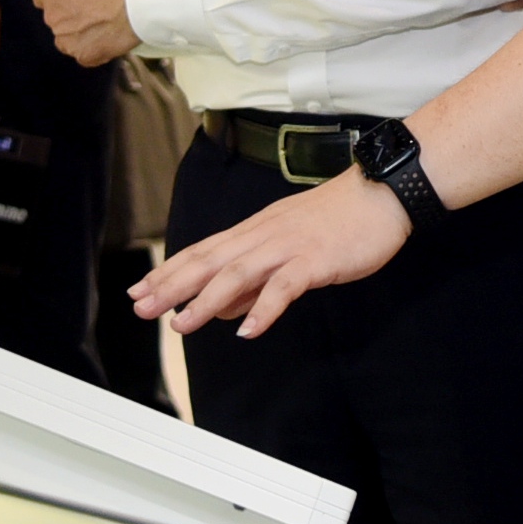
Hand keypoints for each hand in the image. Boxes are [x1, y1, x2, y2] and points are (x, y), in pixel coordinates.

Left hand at [35, 0, 139, 65]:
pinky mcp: (85, 55)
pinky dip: (94, 48)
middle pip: (57, 16)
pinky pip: (84, 54)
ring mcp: (67, 37)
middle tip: (98, 2)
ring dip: (81, 32)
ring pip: (68, 37)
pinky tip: (110, 36)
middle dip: (71, 12)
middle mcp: (51, 14)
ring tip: (105, 20)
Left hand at [127, 172, 412, 339]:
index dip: (169, 271)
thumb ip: (256, 277)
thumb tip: (225, 307)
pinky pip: (285, 286)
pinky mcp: (315, 259)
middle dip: (172, 285)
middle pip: (210, 261)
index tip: (140, 290)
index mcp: (256, 231)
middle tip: (142, 307)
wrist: (382, 193)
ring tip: (183, 323)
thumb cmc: (339, 220)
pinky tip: (248, 330)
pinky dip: (264, 308)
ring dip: (207, 300)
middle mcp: (264, 236)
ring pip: (238, 273)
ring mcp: (288, 246)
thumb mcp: (289, 245)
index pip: (203, 251)